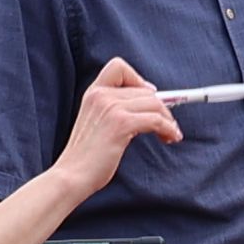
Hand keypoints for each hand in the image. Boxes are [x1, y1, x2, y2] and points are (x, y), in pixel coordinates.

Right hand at [57, 56, 182, 184]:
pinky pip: (156, 119)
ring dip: (168, 119)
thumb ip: (113, 110)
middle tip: (168, 125)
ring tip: (171, 134)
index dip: (138, 79)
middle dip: (161, 107)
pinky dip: (168, 128)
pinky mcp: (121, 124)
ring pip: (154, 104)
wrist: (72, 175)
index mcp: (93, 93)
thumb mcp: (96, 124)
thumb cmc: (86, 157)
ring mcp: (111, 108)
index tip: (149, 96)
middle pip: (145, 91)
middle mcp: (101, 95)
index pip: (118, 67)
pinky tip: (170, 138)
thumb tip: (149, 105)